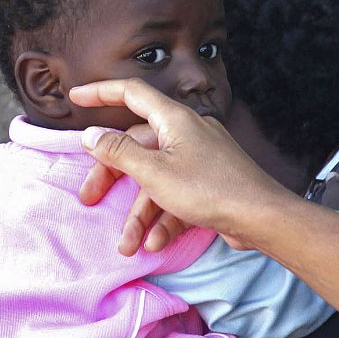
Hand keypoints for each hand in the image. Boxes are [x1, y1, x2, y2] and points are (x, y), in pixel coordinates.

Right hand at [70, 80, 287, 253]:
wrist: (263, 218)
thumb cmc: (211, 190)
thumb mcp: (154, 172)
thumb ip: (119, 152)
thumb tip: (90, 134)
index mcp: (175, 119)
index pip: (131, 93)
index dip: (101, 92)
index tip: (75, 97)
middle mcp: (188, 134)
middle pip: (138, 148)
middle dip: (112, 178)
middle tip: (89, 199)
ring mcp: (201, 160)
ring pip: (157, 181)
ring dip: (140, 214)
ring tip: (127, 245)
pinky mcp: (210, 185)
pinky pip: (178, 197)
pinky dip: (165, 219)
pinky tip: (156, 244)